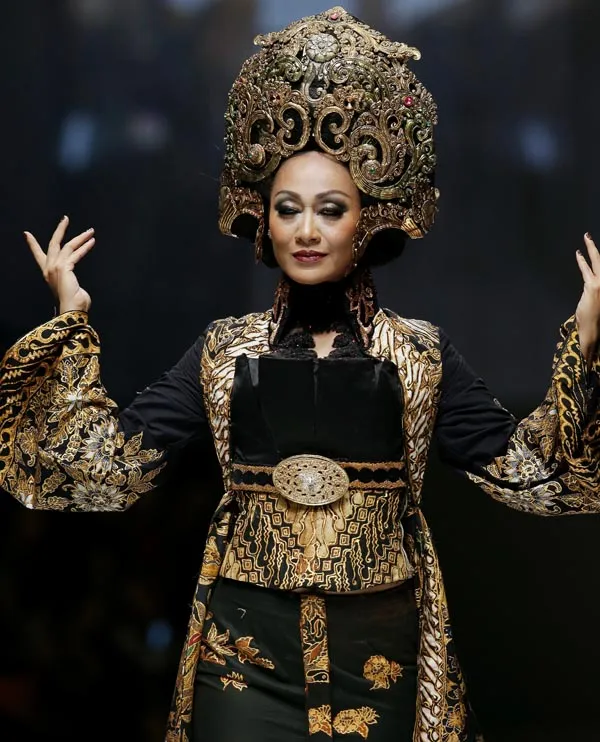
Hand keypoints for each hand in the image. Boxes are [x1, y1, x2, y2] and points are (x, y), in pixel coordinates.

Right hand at [24, 216, 94, 313]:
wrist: (71, 310)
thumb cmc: (74, 303)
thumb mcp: (70, 288)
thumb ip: (71, 282)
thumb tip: (76, 288)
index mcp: (48, 274)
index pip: (39, 256)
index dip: (33, 245)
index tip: (27, 234)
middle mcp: (50, 269)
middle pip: (53, 244)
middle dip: (60, 230)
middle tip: (65, 219)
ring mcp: (55, 267)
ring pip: (67, 246)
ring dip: (80, 237)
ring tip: (90, 231)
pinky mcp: (64, 268)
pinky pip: (76, 253)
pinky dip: (85, 247)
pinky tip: (92, 241)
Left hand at [575, 233, 599, 363]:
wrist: (593, 329)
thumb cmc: (593, 318)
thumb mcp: (594, 299)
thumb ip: (593, 288)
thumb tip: (589, 282)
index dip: (597, 256)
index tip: (593, 246)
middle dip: (595, 247)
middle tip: (588, 235)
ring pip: (597, 261)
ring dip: (591, 248)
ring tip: (586, 238)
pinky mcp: (594, 287)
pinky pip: (587, 270)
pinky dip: (582, 261)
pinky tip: (578, 254)